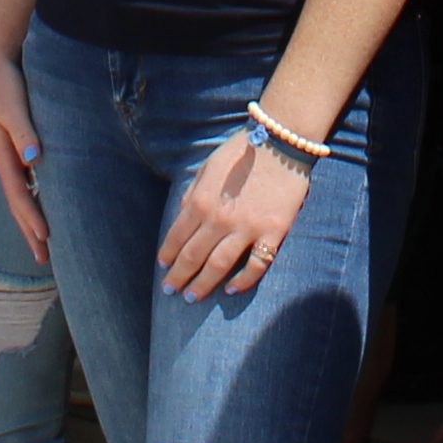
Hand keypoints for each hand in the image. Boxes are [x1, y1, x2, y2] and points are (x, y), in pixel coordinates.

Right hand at [0, 36, 48, 265]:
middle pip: (18, 202)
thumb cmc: (4, 83)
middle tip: (45, 259)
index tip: (46, 238)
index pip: (19, 193)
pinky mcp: (13, 144)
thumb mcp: (13, 104)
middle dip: (30, 230)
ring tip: (43, 242)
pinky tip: (41, 202)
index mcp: (3, 154)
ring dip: (31, 219)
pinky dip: (32, 197)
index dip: (32, 216)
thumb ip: (23, 130)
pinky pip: (24, 181)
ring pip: (21, 194)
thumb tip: (32, 159)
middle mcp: (4, 159)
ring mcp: (7, 153)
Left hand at [159, 124, 307, 301]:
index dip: (167, 255)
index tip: (163, 267)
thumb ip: (192, 194)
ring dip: (202, 284)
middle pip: (193, 257)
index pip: (176, 237)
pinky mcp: (272, 233)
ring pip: (219, 266)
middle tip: (170, 290)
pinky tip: (230, 289)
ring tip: (192, 298)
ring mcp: (247, 228)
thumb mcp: (207, 168)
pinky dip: (242, 281)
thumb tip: (181, 219)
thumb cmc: (240, 152)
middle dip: (179, 276)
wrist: (280, 144)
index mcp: (201, 201)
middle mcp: (220, 219)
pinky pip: (256, 265)